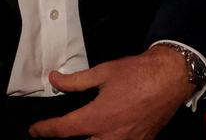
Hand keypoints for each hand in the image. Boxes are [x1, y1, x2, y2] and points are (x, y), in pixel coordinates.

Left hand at [28, 48, 193, 138]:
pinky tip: (101, 137)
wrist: (171, 79)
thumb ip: (75, 81)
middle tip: (53, 135)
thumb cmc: (136, 73)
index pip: (64, 130)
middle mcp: (113, 135)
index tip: (35, 130)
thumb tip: (54, 80)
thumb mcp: (102, 72)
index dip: (45, 130)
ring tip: (77, 136)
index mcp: (99, 117)